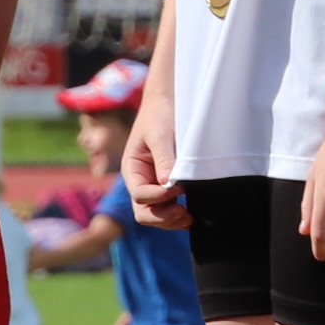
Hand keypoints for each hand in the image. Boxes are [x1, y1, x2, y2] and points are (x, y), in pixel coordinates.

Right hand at [125, 99, 189, 228]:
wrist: (167, 104)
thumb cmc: (159, 115)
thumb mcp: (160, 134)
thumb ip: (163, 158)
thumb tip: (167, 183)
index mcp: (132, 170)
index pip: (140, 195)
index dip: (159, 196)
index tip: (180, 188)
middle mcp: (140, 181)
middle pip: (144, 213)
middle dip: (163, 218)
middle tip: (185, 214)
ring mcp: (153, 186)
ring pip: (156, 215)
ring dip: (171, 220)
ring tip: (190, 217)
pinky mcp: (167, 187)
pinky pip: (168, 208)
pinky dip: (178, 215)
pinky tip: (192, 213)